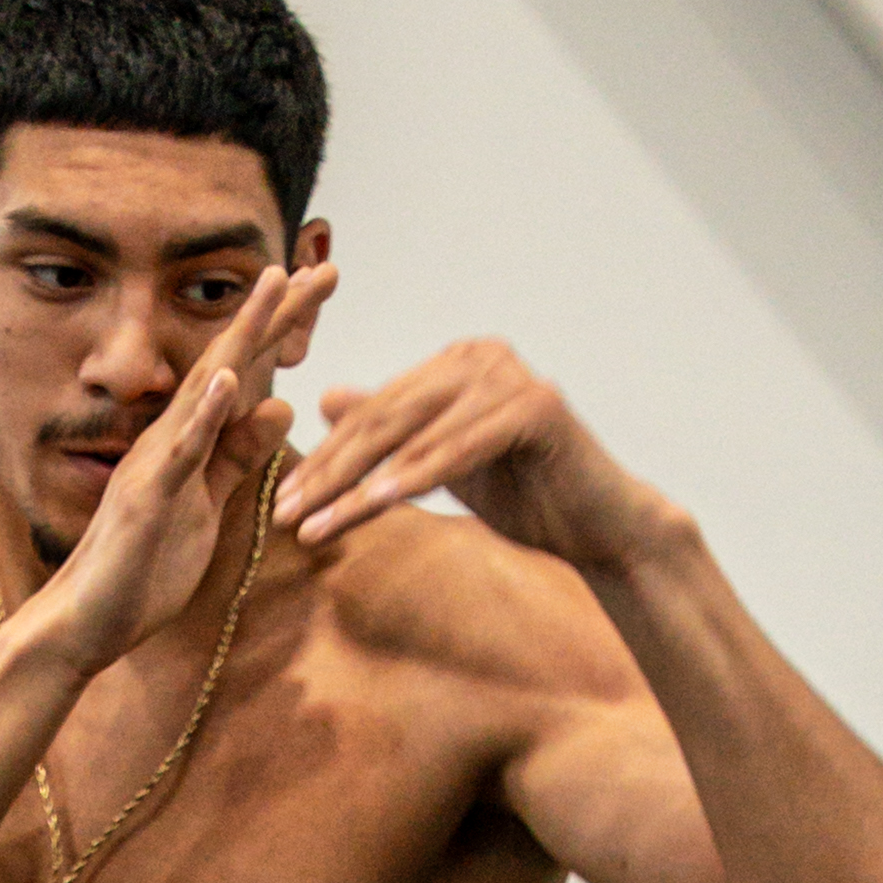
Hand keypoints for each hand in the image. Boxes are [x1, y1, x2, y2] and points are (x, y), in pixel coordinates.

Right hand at [35, 258, 334, 672]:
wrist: (87, 620)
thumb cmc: (142, 568)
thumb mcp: (206, 505)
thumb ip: (238, 456)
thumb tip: (281, 407)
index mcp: (190, 440)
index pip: (242, 372)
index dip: (281, 330)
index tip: (320, 286)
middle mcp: (172, 436)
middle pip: (230, 360)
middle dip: (276, 312)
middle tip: (322, 264)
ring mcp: (158, 462)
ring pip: (206, 386)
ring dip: (242, 334)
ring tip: (277, 284)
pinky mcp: (150, 497)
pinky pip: (181, 451)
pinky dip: (204, 413)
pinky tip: (226, 377)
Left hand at [272, 339, 681, 575]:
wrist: (598, 525)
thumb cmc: (525, 495)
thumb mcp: (442, 461)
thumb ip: (392, 427)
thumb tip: (327, 398)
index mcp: (455, 363)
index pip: (375, 412)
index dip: (327, 458)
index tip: (284, 502)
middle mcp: (480, 356)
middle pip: (387, 420)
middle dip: (331, 472)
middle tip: (287, 514)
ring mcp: (510, 376)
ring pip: (414, 435)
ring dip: (359, 485)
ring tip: (316, 526)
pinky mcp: (536, 407)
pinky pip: (459, 448)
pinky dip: (415, 479)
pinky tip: (374, 508)